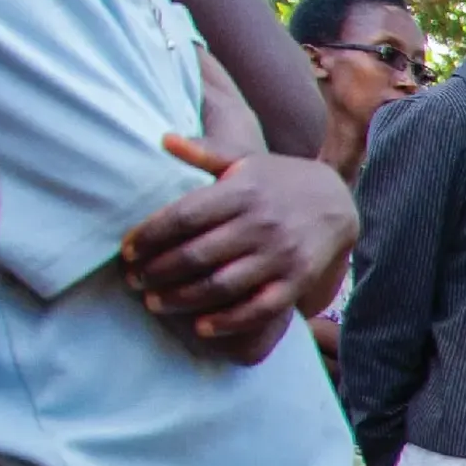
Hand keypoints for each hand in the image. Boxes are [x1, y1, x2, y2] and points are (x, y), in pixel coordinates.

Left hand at [124, 139, 356, 366]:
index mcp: (242, 191)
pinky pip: (258, 309)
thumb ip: (206, 152)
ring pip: (221, 285)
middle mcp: (260, 223)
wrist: (339, 203)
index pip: (183, 217)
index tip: (126, 251)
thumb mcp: (246, 161)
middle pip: (196, 254)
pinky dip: (228, 321)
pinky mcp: (297, 280)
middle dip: (157, 272)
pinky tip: (201, 326)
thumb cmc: (279, 182)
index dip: (149, 236)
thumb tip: (163, 139)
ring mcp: (281, 255)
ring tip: (155, 302)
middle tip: (133, 281)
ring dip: (182, 299)